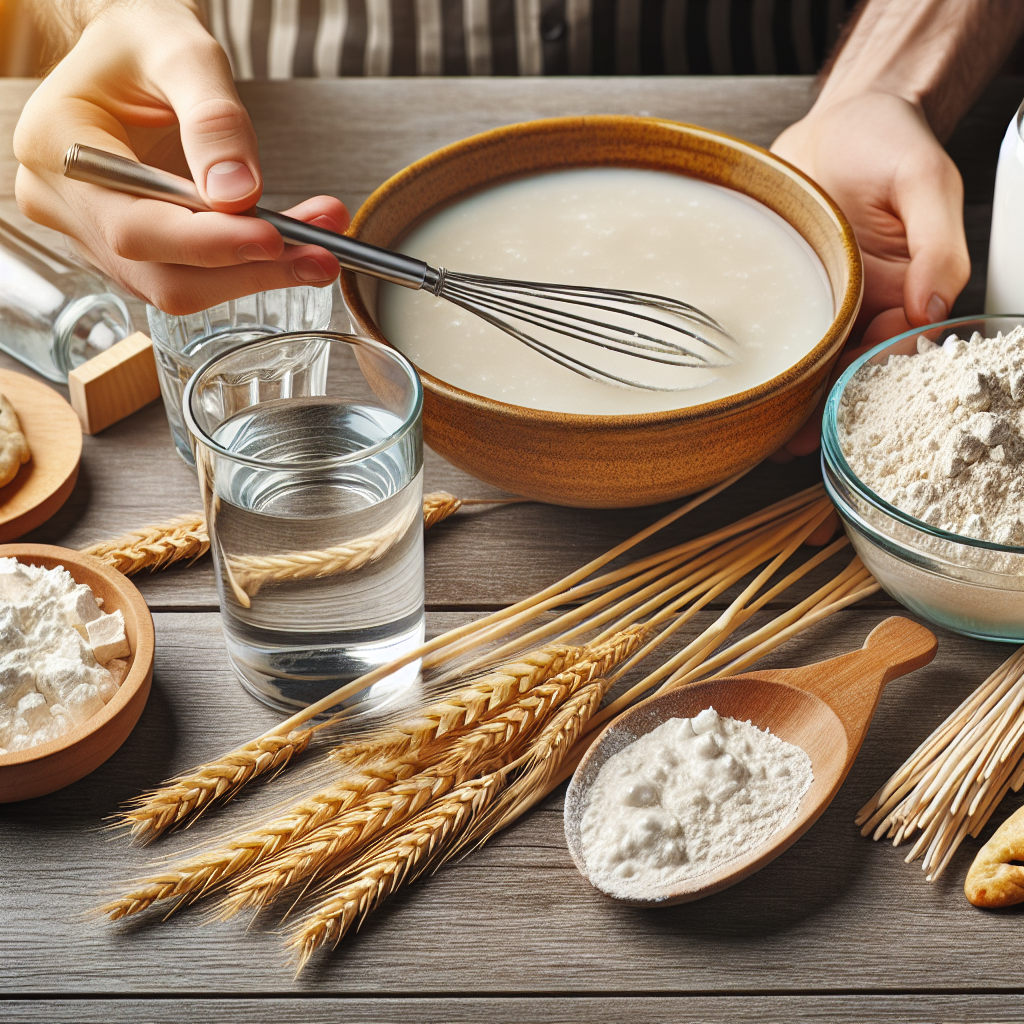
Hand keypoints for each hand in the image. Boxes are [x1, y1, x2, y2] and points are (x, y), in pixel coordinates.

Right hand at [13, 1, 344, 313]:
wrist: (130, 49)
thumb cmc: (142, 39)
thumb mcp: (182, 52)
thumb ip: (214, 120)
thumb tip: (239, 194)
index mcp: (56, 148)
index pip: (135, 227)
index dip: (209, 243)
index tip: (275, 239)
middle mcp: (65, 203)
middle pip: (159, 273)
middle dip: (248, 269)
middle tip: (322, 255)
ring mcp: (94, 233)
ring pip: (177, 285)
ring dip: (255, 273)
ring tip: (319, 246)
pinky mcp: (131, 249)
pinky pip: (187, 275)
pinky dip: (243, 266)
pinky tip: (288, 245)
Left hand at [769, 91, 970, 463]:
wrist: (839, 119)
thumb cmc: (889, 142)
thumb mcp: (926, 180)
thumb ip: (937, 244)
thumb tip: (931, 307)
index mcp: (904, 290)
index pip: (896, 347)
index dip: (874, 377)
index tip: (849, 404)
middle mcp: (862, 306)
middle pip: (848, 369)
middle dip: (827, 408)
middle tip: (800, 444)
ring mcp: (823, 303)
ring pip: (810, 364)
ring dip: (792, 402)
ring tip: (767, 439)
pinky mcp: (789, 293)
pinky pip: (778, 334)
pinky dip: (766, 364)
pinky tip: (746, 394)